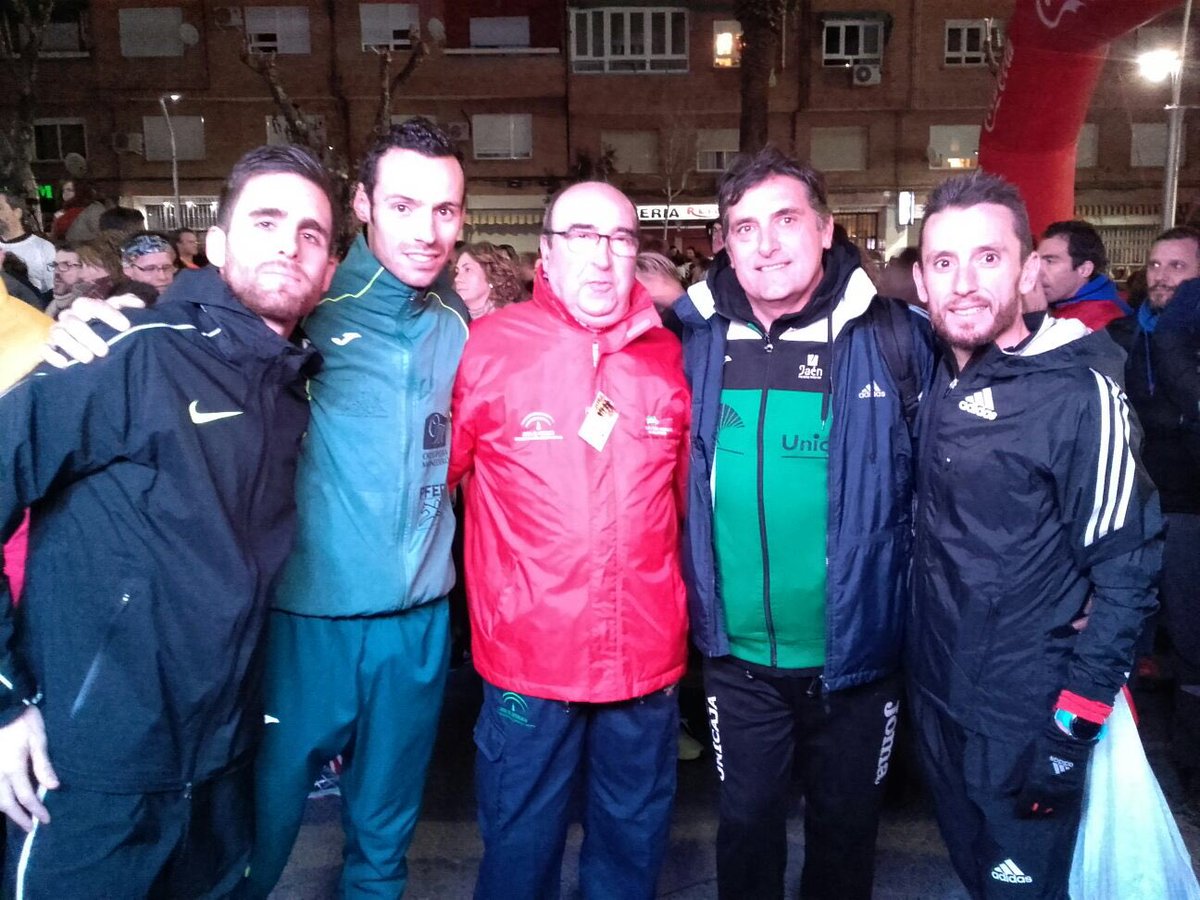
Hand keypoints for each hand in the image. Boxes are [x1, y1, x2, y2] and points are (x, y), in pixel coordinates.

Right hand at [0, 707, 58, 830]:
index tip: (46, 820)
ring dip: (5, 810)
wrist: (3, 707)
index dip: (36, 810)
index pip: (26, 796)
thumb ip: (43, 765)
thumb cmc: (24, 721)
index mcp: (13, 767)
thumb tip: (53, 787)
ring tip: (18, 817)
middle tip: (31, 827)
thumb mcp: (38, 739)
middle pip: (5, 803)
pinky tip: (4, 802)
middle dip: (18, 817)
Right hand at [43, 294, 143, 367]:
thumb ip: (129, 305)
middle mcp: (70, 316)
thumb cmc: (110, 326)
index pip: (94, 305)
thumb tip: (139, 304)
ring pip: (58, 334)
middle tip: (104, 351)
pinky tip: (65, 363)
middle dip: (88, 336)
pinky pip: (45, 348)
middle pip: (73, 322)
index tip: (126, 326)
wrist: (94, 341)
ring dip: (72, 347)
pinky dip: (53, 355)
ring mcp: (59, 331)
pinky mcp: (50, 346)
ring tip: (89, 359)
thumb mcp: (121, 313)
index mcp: (87, 307)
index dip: (110, 315)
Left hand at [1014, 723, 1093, 817]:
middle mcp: (1049, 794)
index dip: (1020, 810)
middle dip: (1033, 812)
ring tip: (1040, 809)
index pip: (1025, 806)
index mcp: (1034, 785)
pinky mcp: (1074, 791)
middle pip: (1039, 811)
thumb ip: (1019, 778)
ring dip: (1046, 810)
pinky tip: (1053, 804)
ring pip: (1053, 810)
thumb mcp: (1025, 760)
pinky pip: (1064, 805)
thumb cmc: (1043, 747)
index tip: (1018, 812)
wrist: (1068, 741)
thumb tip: (1011, 791)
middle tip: (1029, 811)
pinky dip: (1057, 806)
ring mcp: (1063, 794)